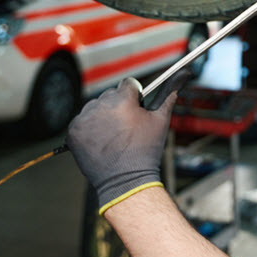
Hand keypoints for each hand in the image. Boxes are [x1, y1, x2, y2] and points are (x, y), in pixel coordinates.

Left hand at [67, 77, 175, 213]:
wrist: (125, 180)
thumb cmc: (145, 151)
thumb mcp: (161, 121)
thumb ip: (169, 94)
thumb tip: (182, 75)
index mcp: (123, 100)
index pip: (128, 84)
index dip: (135, 96)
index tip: (136, 108)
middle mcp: (101, 106)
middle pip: (110, 95)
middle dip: (118, 106)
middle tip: (125, 126)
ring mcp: (85, 119)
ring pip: (95, 107)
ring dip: (102, 115)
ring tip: (113, 135)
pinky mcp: (74, 132)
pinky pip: (82, 121)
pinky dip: (89, 128)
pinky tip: (100, 140)